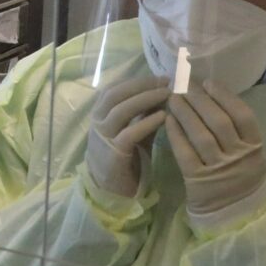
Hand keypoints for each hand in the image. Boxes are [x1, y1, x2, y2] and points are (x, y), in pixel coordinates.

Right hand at [83, 79, 169, 198]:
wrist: (111, 188)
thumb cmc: (124, 156)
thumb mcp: (133, 130)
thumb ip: (144, 114)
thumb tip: (163, 93)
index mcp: (100, 114)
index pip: (115, 89)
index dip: (137, 81)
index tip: (160, 77)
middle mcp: (98, 122)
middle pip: (117, 95)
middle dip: (142, 86)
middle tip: (166, 82)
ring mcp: (104, 137)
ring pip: (121, 110)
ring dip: (145, 99)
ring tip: (167, 94)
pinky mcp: (114, 153)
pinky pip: (129, 133)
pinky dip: (147, 122)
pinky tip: (164, 117)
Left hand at [165, 81, 265, 228]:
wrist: (233, 214)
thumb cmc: (239, 175)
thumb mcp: (249, 154)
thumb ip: (238, 130)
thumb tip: (214, 95)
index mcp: (255, 148)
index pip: (242, 116)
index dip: (225, 96)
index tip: (207, 82)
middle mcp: (239, 157)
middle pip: (219, 121)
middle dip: (199, 99)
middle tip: (183, 84)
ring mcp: (219, 169)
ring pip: (200, 135)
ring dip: (185, 113)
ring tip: (172, 97)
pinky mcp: (198, 180)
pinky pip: (185, 152)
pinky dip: (176, 134)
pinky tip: (167, 120)